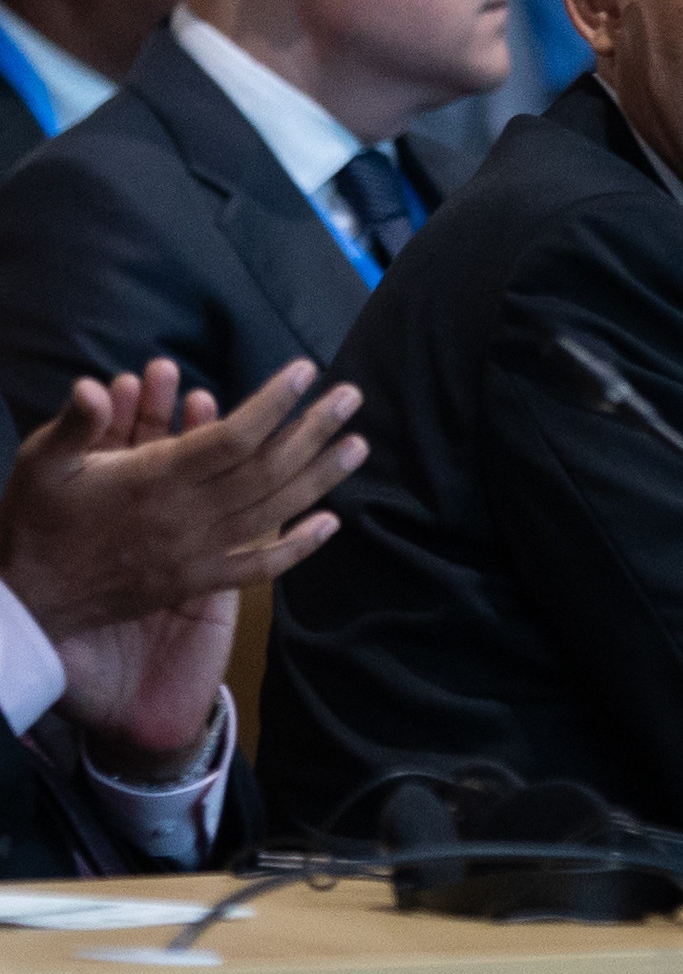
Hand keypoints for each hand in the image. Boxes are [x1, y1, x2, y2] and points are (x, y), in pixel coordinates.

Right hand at [0, 358, 361, 643]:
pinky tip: (330, 523)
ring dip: (320, 477)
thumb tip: (96, 384)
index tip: (306, 371)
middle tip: (353, 397)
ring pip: (272, 511)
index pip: (232, 437)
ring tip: (359, 445)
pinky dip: (297, 547)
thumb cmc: (35, 522)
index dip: (274, 403)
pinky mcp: (196, 582)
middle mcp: (185, 517)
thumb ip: (76, 424)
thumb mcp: (41, 463)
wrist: (27, 602)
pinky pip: (257, 567)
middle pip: (266, 469)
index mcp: (154, 480)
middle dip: (314, 430)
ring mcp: (196, 553)